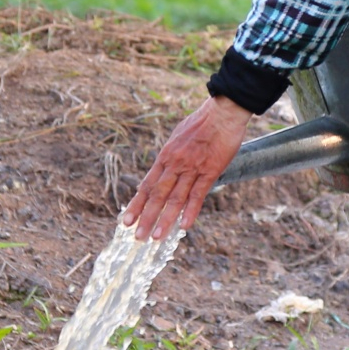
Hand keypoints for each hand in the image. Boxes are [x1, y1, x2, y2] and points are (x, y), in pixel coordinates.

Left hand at [123, 96, 253, 240]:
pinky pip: (198, 194)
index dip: (137, 204)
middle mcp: (175, 164)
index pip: (147, 185)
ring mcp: (192, 168)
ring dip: (165, 219)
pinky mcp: (210, 171)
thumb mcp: (177, 137)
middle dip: (146, 217)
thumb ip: (171, 155)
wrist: (221, 113)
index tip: (127, 220)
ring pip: (175, 198)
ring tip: (156, 237)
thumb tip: (163, 167)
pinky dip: (190, 211)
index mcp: (165, 156)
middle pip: (157, 195)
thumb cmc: (201, 122)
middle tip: (138, 237)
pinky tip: (184, 226)